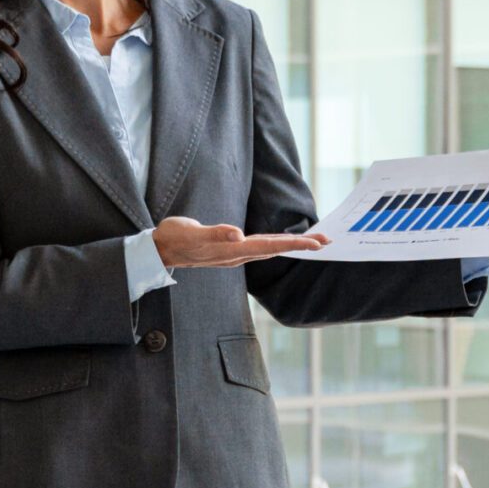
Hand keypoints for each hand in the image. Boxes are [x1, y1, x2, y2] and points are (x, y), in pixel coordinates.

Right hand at [153, 215, 327, 268]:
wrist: (160, 251)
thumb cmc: (174, 238)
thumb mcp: (191, 233)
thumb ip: (214, 233)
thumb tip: (238, 234)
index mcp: (232, 250)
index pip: (271, 245)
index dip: (295, 244)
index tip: (317, 243)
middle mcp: (237, 255)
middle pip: (276, 248)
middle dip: (302, 245)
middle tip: (328, 241)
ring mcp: (235, 254)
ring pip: (270, 249)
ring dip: (292, 246)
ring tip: (313, 243)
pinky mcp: (231, 251)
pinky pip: (261, 247)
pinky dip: (278, 244)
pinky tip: (283, 243)